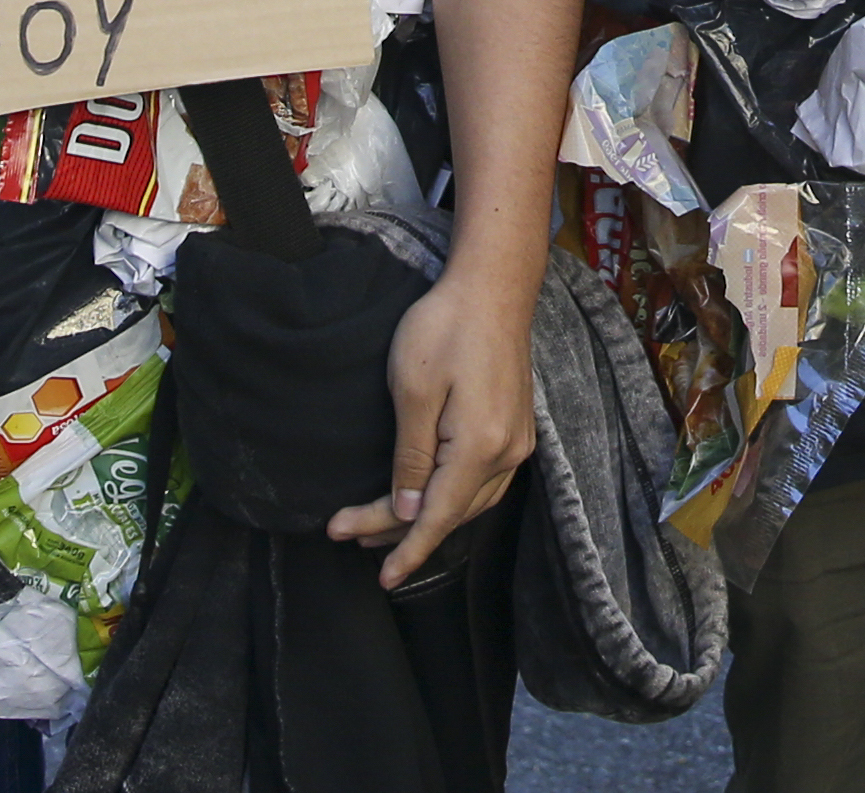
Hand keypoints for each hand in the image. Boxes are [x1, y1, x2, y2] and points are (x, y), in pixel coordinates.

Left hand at [323, 259, 534, 588]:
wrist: (493, 287)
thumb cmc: (445, 328)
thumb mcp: (413, 390)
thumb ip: (411, 457)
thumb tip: (409, 511)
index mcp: (479, 448)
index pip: (437, 518)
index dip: (408, 551)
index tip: (382, 579)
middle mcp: (507, 454)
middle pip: (450, 514)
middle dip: (400, 531)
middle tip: (347, 534)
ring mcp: (517, 443)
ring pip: (470, 503)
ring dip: (426, 518)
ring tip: (379, 528)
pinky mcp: (517, 430)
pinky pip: (484, 484)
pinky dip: (453, 500)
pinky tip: (429, 502)